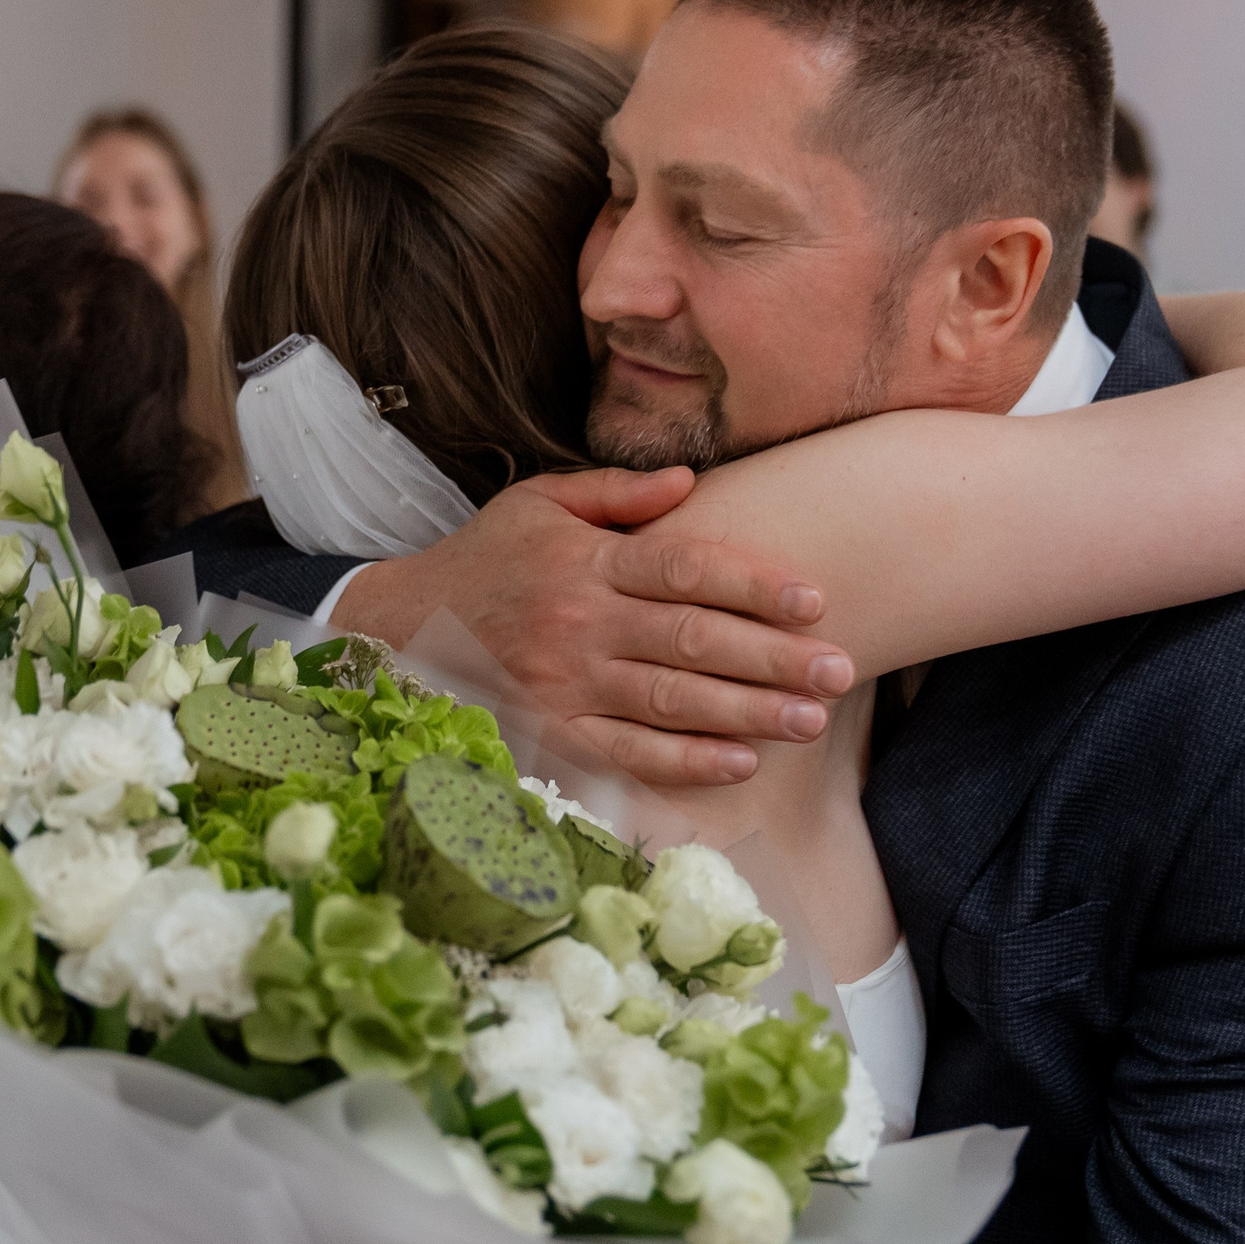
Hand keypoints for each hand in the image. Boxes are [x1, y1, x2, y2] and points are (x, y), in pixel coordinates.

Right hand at [330, 467, 855, 785]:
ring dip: (747, 711)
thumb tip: (692, 481)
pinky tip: (740, 762)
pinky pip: (626, 752)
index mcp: (585, 560)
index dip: (754, 585)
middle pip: (691, 639)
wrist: (402, 623)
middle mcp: (578, 621)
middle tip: (841, 669)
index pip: (685, 569)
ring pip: (669, 700)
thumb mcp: (541, 502)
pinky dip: (684, 760)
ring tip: (811, 718)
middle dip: (773, 657)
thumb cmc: (488, 556)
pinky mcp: (549, 731)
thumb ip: (618, 493)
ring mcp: (562, 682)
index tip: (815, 601)